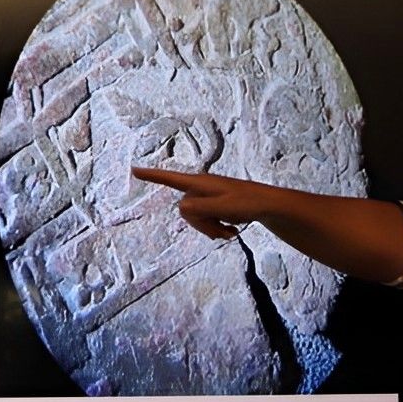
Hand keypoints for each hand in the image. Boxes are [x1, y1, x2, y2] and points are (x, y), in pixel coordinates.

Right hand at [130, 166, 276, 239]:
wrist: (268, 206)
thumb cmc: (246, 203)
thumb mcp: (221, 207)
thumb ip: (198, 208)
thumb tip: (181, 208)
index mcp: (200, 183)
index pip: (170, 178)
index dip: (152, 176)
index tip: (134, 169)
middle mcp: (201, 188)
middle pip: (186, 210)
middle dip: (201, 224)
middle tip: (221, 229)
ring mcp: (209, 198)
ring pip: (197, 219)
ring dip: (211, 229)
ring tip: (229, 232)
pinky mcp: (216, 206)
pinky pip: (207, 221)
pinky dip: (217, 229)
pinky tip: (232, 232)